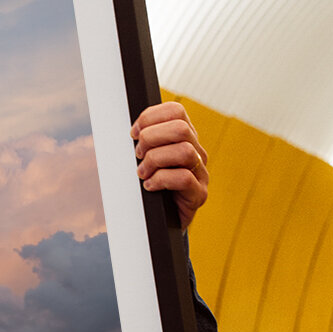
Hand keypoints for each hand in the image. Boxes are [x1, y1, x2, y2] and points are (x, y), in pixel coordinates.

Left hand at [131, 101, 208, 229]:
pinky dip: (160, 180)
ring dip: (155, 160)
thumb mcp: (144, 158)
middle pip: (181, 128)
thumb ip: (143, 141)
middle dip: (151, 138)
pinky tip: (149, 186)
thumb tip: (131, 131)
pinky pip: (184, 178)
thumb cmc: (150, 185)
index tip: (133, 133)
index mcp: (184, 138)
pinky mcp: (199, 194)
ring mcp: (201, 173)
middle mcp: (197, 152)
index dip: (150, 117)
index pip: (176, 111)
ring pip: (184, 151)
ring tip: (142, 173)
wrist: (160, 220)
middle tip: (138, 155)